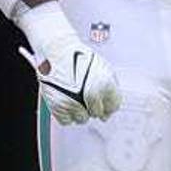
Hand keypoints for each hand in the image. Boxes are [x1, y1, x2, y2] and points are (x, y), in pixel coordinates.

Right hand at [15, 2, 120, 125]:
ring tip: (74, 95)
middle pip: (97, 113)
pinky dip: (66, 113)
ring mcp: (73, 102)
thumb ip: (110, 90)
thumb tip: (109, 110)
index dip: (108, 104)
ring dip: (80, 110)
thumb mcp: (103, 68)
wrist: (57, 50)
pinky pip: (66, 120)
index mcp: (104, 84)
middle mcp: (90, 95)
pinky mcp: (58, 106)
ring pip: (82, 119)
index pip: (113, 107)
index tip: (103, 101)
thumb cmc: (78, 56)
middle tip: (86, 94)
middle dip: (94, 106)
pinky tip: (66, 100)